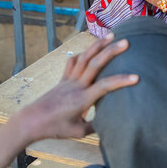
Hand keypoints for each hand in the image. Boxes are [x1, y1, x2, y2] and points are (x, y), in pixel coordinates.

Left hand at [12, 35, 137, 142]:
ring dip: (97, 45)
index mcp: (82, 99)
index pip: (105, 86)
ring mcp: (68, 80)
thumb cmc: (54, 129)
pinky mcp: (63, 79)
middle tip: (126, 42)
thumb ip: (94, 126)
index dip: (121, 81)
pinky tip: (90, 51)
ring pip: (84, 57)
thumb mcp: (77, 132)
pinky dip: (83, 53)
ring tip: (110, 35)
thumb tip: (108, 120)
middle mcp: (76, 86)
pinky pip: (73, 62)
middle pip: (95, 64)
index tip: (136, 77)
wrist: (30, 121)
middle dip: (111, 51)